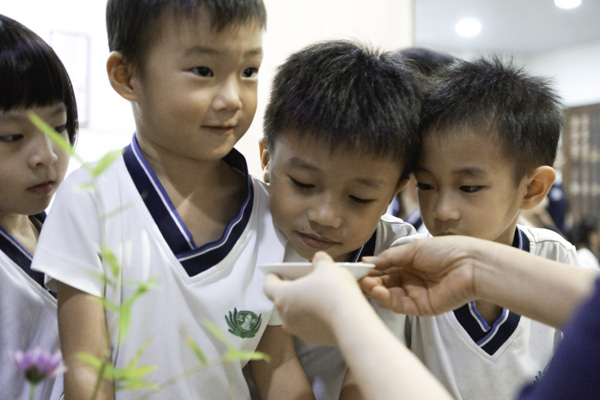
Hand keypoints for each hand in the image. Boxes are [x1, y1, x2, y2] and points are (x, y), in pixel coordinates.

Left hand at [264, 251, 364, 345]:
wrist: (351, 322)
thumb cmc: (334, 291)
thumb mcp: (327, 267)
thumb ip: (320, 261)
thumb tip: (319, 260)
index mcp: (283, 295)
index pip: (269, 285)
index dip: (273, 277)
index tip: (277, 273)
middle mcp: (285, 316)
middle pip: (284, 300)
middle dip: (293, 291)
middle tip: (306, 282)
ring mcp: (298, 331)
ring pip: (297, 315)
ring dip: (304, 306)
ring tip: (320, 296)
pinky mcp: (313, 340)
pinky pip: (310, 325)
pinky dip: (316, 318)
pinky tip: (330, 311)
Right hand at [360, 236, 478, 315]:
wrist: (471, 265)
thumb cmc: (446, 251)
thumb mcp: (413, 249)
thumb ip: (389, 258)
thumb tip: (367, 261)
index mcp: (408, 263)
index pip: (383, 269)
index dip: (370, 270)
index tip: (354, 269)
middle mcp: (410, 279)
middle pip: (384, 283)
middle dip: (369, 281)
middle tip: (356, 279)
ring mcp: (415, 294)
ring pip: (389, 296)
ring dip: (375, 291)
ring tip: (365, 285)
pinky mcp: (421, 308)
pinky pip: (399, 306)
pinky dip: (387, 300)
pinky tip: (378, 292)